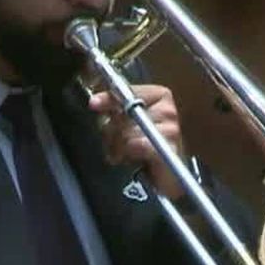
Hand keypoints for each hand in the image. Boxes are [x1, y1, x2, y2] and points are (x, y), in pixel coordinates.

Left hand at [89, 85, 187, 199]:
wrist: (164, 172)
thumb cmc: (143, 145)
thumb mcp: (125, 123)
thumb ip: (114, 110)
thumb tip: (94, 101)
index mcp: (160, 96)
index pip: (129, 92)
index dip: (109, 99)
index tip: (93, 103)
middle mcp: (168, 109)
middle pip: (125, 114)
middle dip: (112, 130)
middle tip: (114, 143)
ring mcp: (170, 128)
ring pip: (127, 131)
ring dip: (118, 146)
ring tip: (122, 153)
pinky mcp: (168, 148)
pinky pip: (135, 145)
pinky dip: (128, 154)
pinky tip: (131, 158)